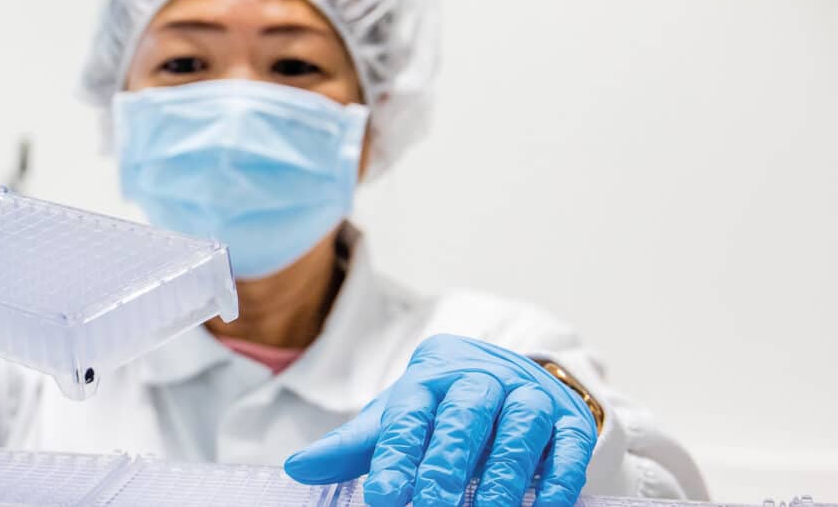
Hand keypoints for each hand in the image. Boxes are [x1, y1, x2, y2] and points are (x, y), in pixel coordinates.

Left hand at [284, 334, 596, 506]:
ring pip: (518, 434)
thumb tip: (297, 468)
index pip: (410, 416)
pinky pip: (567, 448)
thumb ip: (352, 446)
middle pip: (464, 420)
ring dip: (504, 479)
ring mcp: (528, 399)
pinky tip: (548, 505)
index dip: (397, 456)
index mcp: (430, 380)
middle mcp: (481, 383)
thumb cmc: (440, 406)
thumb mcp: (395, 417)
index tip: (385, 496)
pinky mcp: (567, 421)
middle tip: (433, 504)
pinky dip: (559, 478)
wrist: (506, 371)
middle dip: (448, 465)